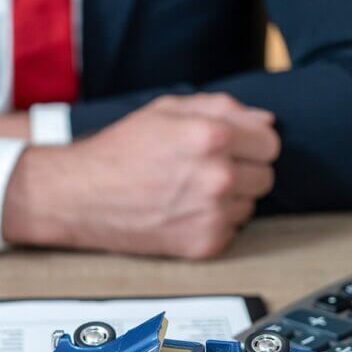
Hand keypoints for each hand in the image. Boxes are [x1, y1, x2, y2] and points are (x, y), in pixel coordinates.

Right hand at [2, 93, 279, 257]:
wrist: (80, 197)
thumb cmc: (119, 151)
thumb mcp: (166, 110)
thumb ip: (221, 107)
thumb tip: (264, 120)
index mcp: (212, 135)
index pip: (271, 142)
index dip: (252, 143)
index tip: (234, 148)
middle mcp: (218, 176)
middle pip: (266, 176)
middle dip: (243, 171)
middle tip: (206, 171)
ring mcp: (212, 213)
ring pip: (251, 206)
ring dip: (229, 200)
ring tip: (190, 193)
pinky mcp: (203, 244)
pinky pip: (232, 231)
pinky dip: (214, 224)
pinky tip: (183, 213)